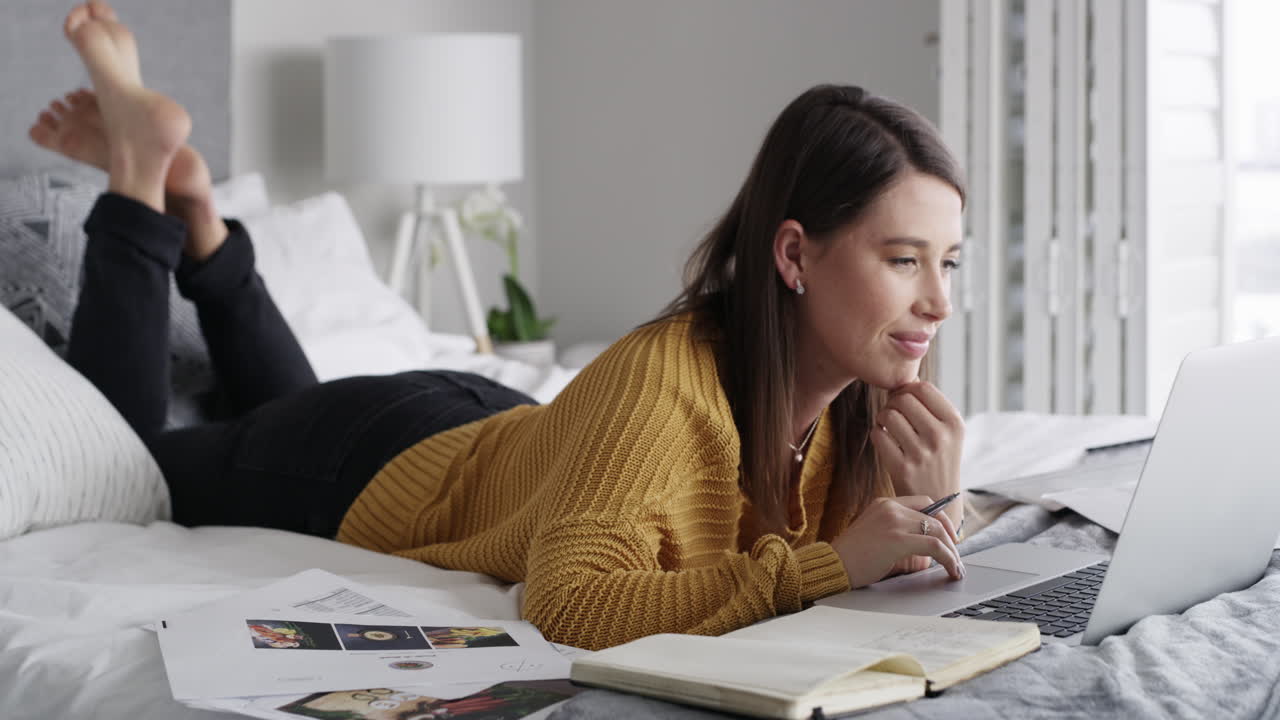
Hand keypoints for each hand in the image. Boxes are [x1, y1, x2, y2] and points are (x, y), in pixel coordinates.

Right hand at [830, 496, 965, 587]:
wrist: (832, 564)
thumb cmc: (851, 556)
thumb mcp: (874, 533)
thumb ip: (897, 531)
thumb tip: (925, 546)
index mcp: (884, 503)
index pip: (924, 503)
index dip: (942, 520)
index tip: (949, 537)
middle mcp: (890, 507)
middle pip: (934, 517)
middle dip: (951, 538)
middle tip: (956, 555)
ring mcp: (894, 521)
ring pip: (937, 531)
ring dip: (952, 551)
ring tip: (956, 567)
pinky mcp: (897, 539)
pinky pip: (934, 546)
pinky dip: (948, 558)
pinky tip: (950, 569)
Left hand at [870, 380, 964, 510]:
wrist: (939, 499)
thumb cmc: (939, 457)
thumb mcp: (947, 430)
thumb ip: (929, 403)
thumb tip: (907, 376)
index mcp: (954, 423)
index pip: (923, 388)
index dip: (908, 389)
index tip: (905, 400)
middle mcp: (940, 436)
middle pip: (903, 398)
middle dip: (893, 402)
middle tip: (895, 413)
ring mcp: (921, 453)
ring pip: (888, 415)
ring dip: (883, 417)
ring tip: (889, 426)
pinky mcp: (901, 468)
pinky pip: (877, 435)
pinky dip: (877, 434)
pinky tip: (885, 440)